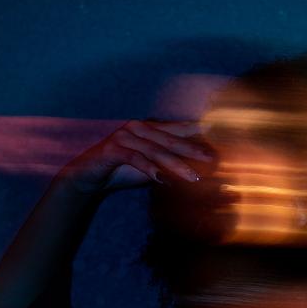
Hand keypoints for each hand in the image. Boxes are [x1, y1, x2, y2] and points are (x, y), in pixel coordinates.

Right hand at [57, 119, 216, 195]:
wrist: (89, 178)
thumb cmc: (122, 172)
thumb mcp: (151, 168)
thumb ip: (170, 165)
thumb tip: (197, 172)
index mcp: (149, 129)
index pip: (176, 130)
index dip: (196, 133)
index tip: (217, 136)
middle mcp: (138, 128)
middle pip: (170, 140)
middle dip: (192, 151)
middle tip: (212, 160)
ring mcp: (124, 136)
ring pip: (155, 150)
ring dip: (175, 165)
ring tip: (192, 178)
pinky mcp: (112, 148)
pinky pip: (135, 159)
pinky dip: (150, 169)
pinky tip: (162, 180)